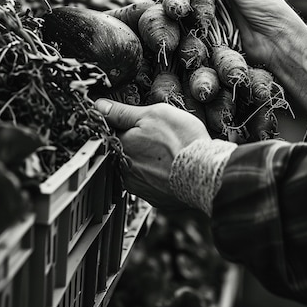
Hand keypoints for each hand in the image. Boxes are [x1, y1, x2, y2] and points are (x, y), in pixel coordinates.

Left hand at [95, 99, 209, 209]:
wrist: (207, 172)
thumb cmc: (181, 140)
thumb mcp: (152, 114)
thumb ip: (122, 112)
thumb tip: (98, 106)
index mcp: (120, 148)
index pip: (112, 133)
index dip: (126, 125)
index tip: (138, 124)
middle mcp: (124, 171)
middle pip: (125, 151)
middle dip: (138, 143)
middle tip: (159, 137)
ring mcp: (139, 188)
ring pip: (138, 168)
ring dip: (148, 160)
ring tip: (168, 152)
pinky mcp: (155, 199)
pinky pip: (152, 183)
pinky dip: (160, 175)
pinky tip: (173, 166)